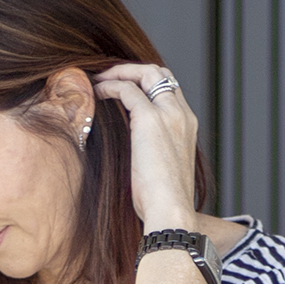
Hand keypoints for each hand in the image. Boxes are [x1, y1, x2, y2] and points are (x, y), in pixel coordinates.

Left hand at [93, 61, 199, 234]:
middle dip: (133, 70)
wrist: (171, 213)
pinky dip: (110, 86)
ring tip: (99, 79)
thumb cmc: (163, 203)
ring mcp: (169, 114)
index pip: (169, 90)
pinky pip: (127, 89)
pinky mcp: (150, 119)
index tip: (124, 88)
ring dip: (120, 72)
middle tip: (109, 77)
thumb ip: (152, 152)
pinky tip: (96, 93)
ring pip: (146, 72)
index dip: (145, 83)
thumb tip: (132, 153)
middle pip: (161, 73)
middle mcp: (182, 115)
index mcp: (188, 126)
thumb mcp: (162, 171)